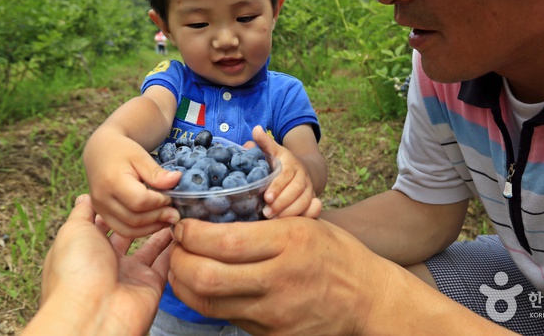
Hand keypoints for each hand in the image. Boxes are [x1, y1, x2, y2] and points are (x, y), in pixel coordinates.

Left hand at [23, 194, 172, 335]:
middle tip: (162, 197)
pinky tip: (184, 230)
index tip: (137, 189)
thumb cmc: (76, 272)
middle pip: (132, 233)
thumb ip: (81, 213)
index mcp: (88, 248)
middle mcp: (109, 261)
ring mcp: (130, 274)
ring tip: (176, 208)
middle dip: (145, 216)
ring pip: (152, 247)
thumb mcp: (72, 232)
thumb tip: (85, 196)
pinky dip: (176, 249)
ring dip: (163, 229)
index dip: (121, 206)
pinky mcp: (151, 285)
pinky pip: (167, 264)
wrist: (92, 313)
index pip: (107, 222)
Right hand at [84, 130, 180, 236]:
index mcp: (112, 181)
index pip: (140, 201)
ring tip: (168, 219)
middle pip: (134, 218)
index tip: (171, 197)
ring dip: (152, 227)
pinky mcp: (102, 215)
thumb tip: (177, 180)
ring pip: (128, 229)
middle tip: (175, 213)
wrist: (101, 152)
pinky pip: (123, 230)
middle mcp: (102, 199)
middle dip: (158, 217)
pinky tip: (155, 222)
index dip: (159, 202)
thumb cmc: (123, 151)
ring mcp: (100, 209)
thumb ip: (157, 172)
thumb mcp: (141, 156)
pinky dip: (141, 230)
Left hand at [169, 217, 513, 335]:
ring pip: (208, 303)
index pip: (224, 241)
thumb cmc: (336, 255)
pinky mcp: (270, 335)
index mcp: (289, 243)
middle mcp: (279, 280)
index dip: (191, 233)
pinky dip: (207, 300)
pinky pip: (226, 317)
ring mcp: (274, 313)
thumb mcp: (304, 225)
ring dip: (184, 283)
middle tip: (176, 245)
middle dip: (178, 259)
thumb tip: (213, 220)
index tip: (183, 224)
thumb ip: (261, 226)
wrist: (367, 299)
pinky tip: (205, 286)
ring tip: (182, 265)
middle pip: (206, 277)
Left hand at [251, 126, 321, 218]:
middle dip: (281, 203)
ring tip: (273, 219)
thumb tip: (255, 130)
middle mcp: (302, 175)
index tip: (266, 197)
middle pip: (295, 191)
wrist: (304, 169)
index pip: (285, 176)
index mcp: (291, 163)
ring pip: (303, 202)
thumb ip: (263, 143)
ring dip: (289, 212)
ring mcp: (309, 189)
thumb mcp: (273, 150)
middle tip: (266, 212)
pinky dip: (302, 217)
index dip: (277, 187)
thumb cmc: (280, 162)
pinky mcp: (313, 200)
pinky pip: (311, 211)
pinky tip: (288, 224)